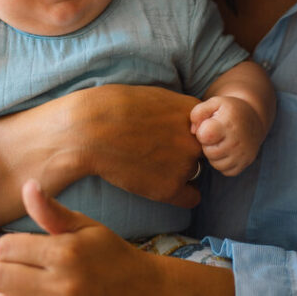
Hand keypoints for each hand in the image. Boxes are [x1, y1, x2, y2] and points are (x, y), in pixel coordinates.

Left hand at [0, 181, 161, 295]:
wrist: (146, 295)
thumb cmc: (112, 255)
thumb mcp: (86, 227)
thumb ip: (51, 210)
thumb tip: (27, 185)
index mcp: (66, 252)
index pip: (5, 248)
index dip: (8, 245)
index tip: (21, 247)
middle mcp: (61, 285)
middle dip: (3, 269)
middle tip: (19, 267)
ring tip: (22, 288)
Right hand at [72, 85, 203, 207]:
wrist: (89, 131)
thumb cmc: (112, 108)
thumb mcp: (155, 97)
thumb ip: (177, 112)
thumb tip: (190, 124)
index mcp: (193, 112)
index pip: (207, 128)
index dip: (189, 133)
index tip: (171, 134)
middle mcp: (195, 139)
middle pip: (202, 151)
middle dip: (185, 152)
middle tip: (158, 151)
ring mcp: (185, 164)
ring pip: (194, 173)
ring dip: (178, 172)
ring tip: (148, 164)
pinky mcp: (170, 188)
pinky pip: (190, 198)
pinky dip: (179, 194)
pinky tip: (159, 185)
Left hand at [190, 96, 266, 175]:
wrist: (254, 118)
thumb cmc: (229, 110)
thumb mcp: (215, 103)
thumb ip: (198, 112)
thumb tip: (193, 131)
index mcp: (228, 124)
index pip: (205, 136)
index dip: (202, 131)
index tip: (208, 125)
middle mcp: (237, 141)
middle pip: (209, 152)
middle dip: (207, 144)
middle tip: (215, 134)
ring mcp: (243, 154)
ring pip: (216, 164)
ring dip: (214, 155)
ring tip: (220, 142)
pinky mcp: (245, 163)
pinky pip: (226, 171)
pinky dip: (223, 163)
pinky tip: (226, 151)